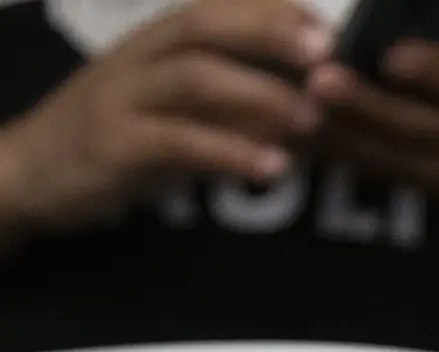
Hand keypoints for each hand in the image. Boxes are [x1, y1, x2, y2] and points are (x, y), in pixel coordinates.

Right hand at [0, 0, 330, 235]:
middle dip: (269, 33)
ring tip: (312, 118)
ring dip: (258, 95)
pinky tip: (272, 166)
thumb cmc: (124, 141)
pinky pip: (178, 141)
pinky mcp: (114, 144)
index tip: (328, 27)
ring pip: (193, 78)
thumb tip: (307, 113)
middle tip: (327, 55)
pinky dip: (229, 151)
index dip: (272, 11)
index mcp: (158, 42)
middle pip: (205, 26)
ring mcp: (123, 97)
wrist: (35, 172)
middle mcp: (141, 57)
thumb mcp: (183, 117)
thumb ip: (236, 110)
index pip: (217, 8)